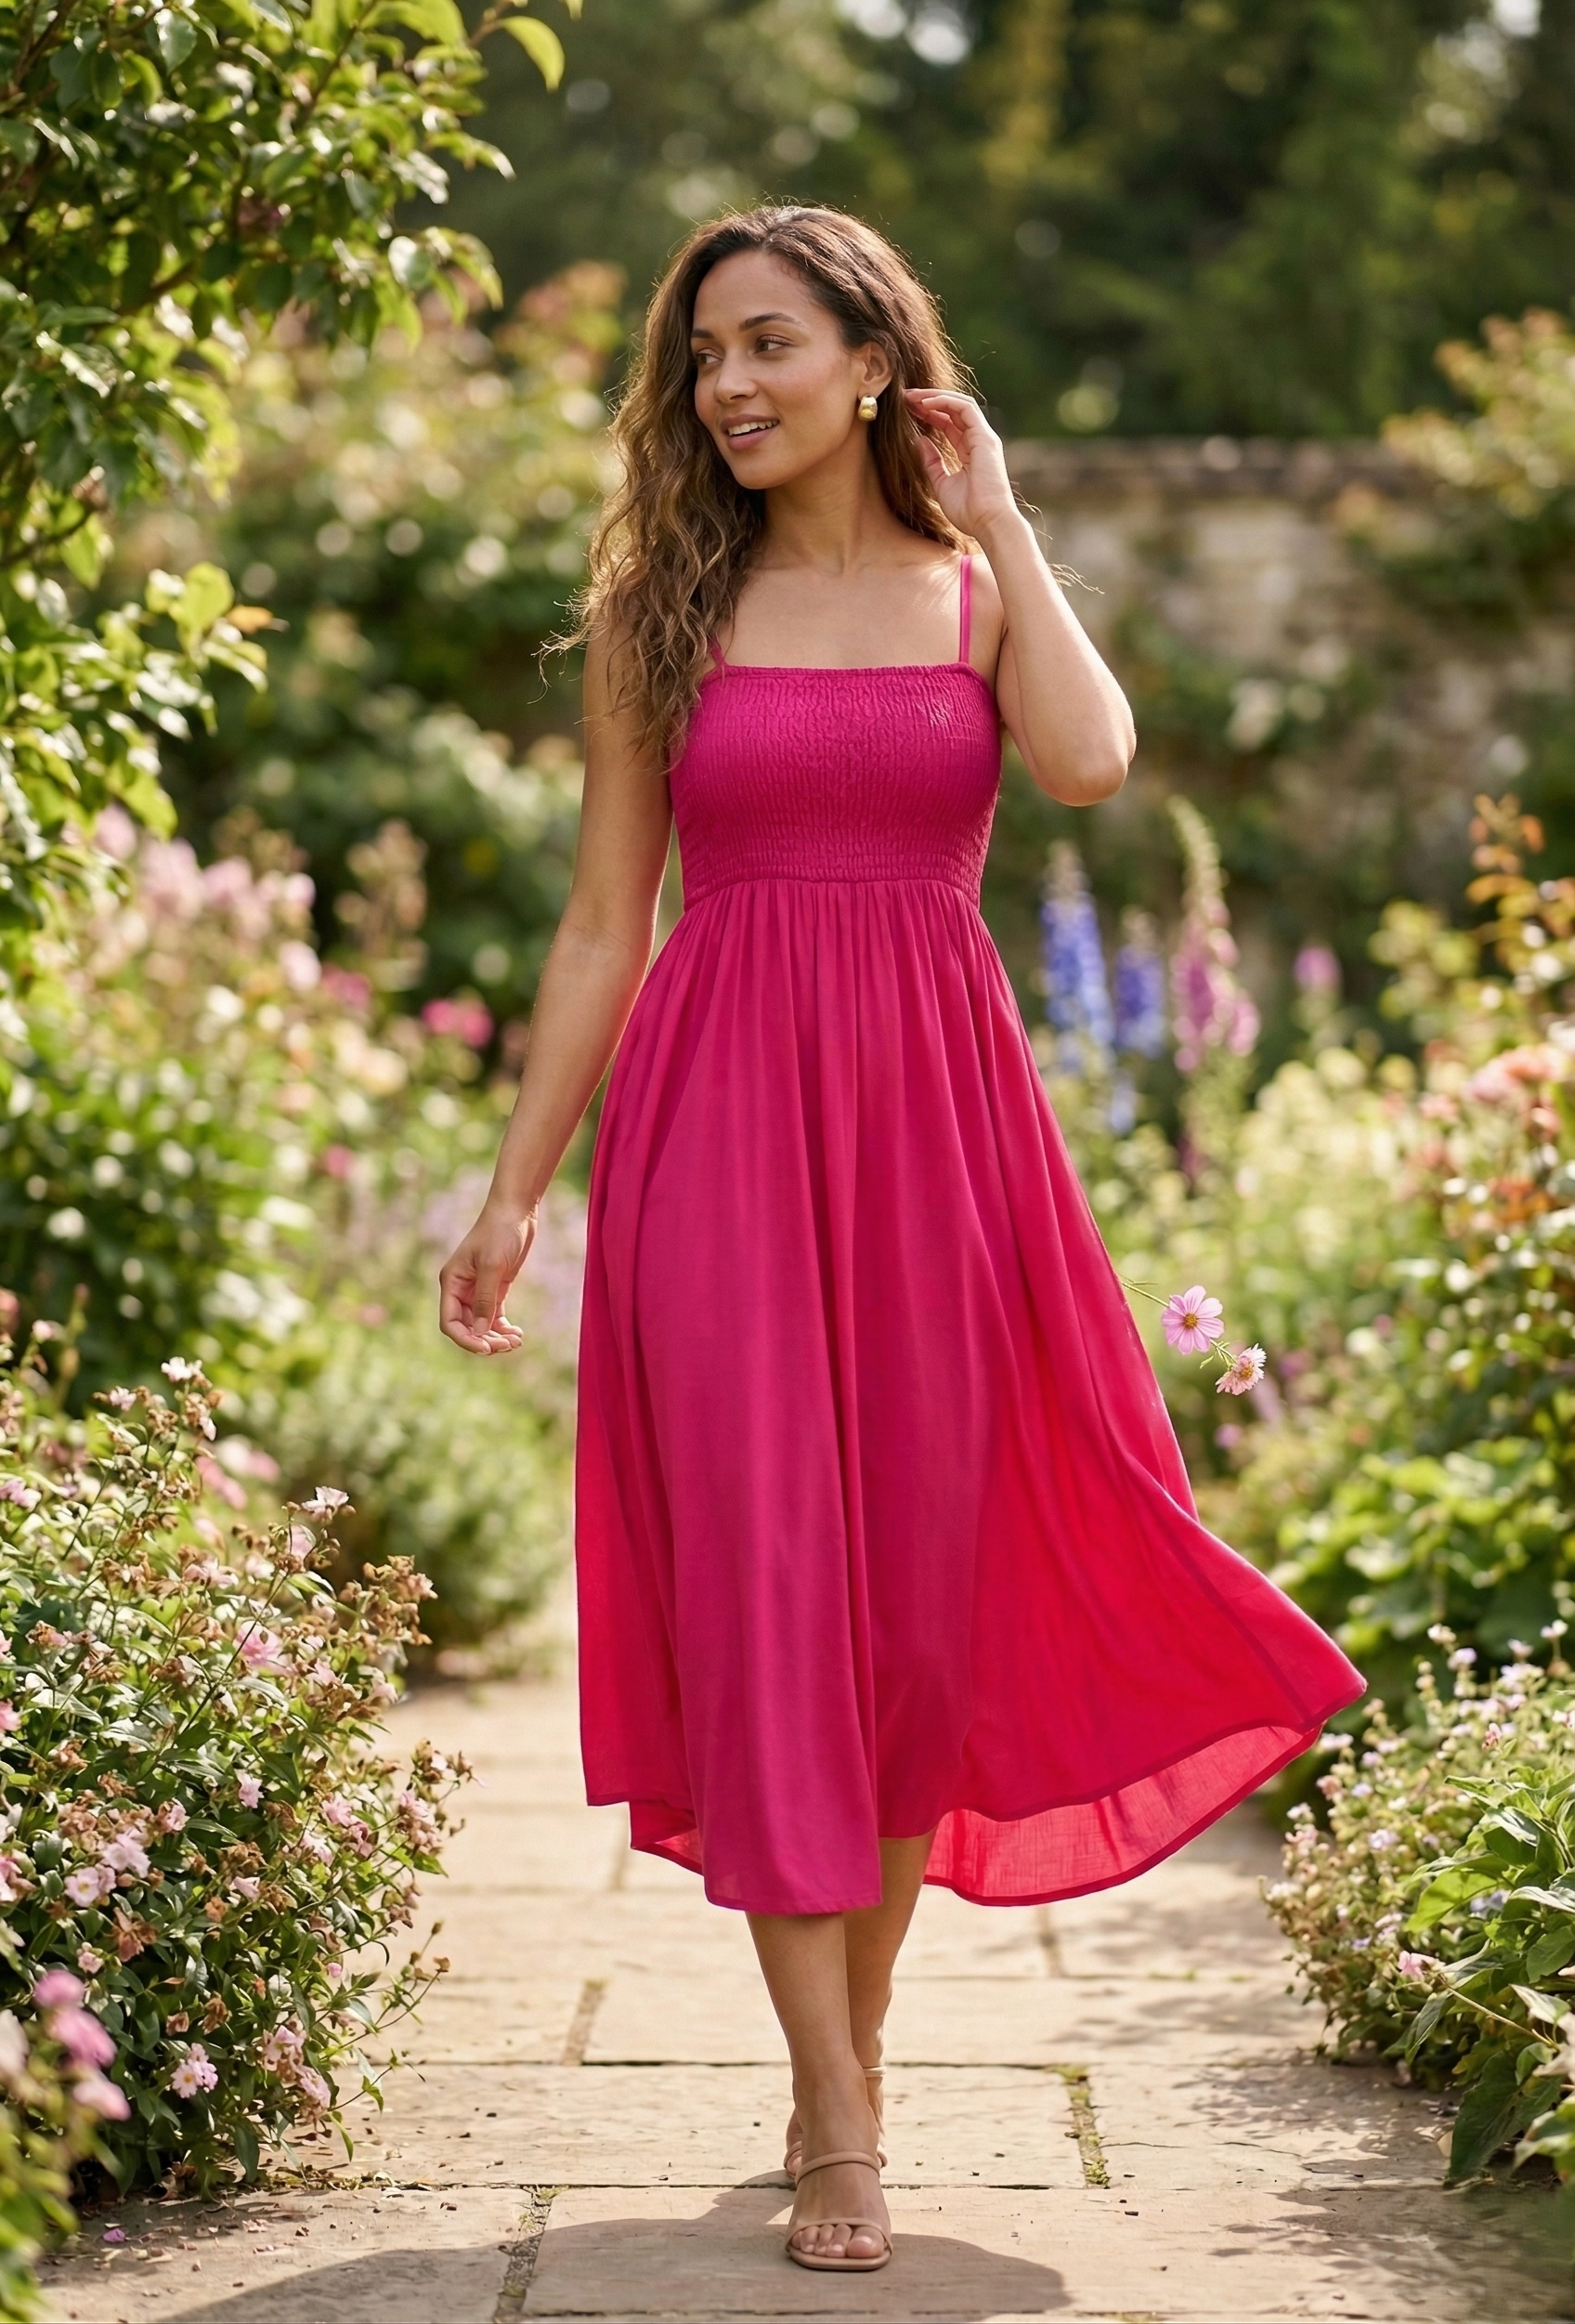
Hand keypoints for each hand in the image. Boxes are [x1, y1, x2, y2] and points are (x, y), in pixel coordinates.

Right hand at [438, 1205, 534, 1355]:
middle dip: (485, 1340)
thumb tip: (478, 1333)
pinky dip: (504, 1327)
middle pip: (466, 1327)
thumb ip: (484, 1301)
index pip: (449, 1322)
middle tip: (508, 1346)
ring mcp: (477, 1289)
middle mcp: (460, 1288)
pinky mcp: (495, 1287)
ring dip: (496, 1336)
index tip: (487, 1349)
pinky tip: (518, 1333)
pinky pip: (494, 1316)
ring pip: (481, 1324)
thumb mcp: (492, 1267)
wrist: (516, 1211)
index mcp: (451, 1282)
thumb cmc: (500, 1232)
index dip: (465, 1340)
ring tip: (516, 1341)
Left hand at [903, 389, 1017, 539]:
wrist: (989, 523)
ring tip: (912, 396)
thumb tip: (919, 441)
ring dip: (935, 396)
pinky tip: (925, 403)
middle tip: (905, 398)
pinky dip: (945, 401)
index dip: (928, 414)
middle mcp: (979, 440)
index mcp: (970, 452)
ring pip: (959, 404)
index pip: (949, 423)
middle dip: (928, 401)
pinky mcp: (985, 437)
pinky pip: (965, 408)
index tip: (908, 410)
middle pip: (953, 411)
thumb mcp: (941, 484)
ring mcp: (983, 437)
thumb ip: (931, 462)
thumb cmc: (969, 512)